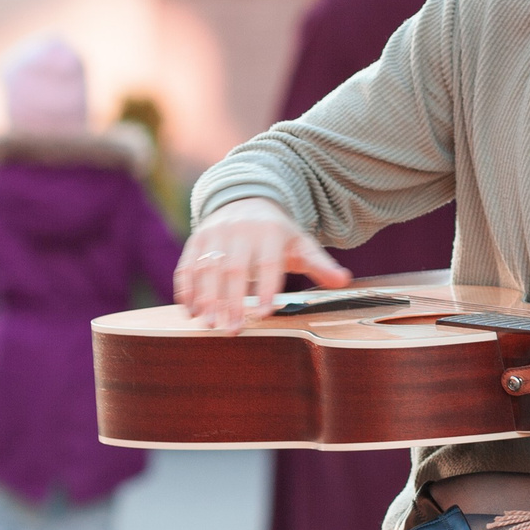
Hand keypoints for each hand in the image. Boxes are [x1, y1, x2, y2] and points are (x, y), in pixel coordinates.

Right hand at [175, 198, 351, 330]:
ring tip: (209, 324)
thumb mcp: (301, 244)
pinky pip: (187, 265)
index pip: (268, 263)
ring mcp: (214, 233)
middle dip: (231, 301)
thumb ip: (320, 265)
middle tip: (232, 329)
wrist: (247, 200)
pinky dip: (186, 289)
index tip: (264, 313)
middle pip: (234, 269)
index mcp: (269, 231)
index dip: (266, 288)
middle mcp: (239, 230)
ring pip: (207, 268)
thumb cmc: (278, 234)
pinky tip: (189, 312)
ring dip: (206, 299)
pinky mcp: (196, 239)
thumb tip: (344, 280)